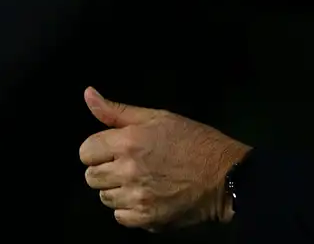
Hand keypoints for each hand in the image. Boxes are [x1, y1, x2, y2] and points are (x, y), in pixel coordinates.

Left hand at [78, 87, 250, 229]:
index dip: (99, 149)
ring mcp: (136, 197)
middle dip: (107, 170)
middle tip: (132, 165)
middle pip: (91, 177)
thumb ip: (118, 111)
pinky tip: (150, 196)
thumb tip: (88, 94)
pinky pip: (120, 216)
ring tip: (144, 180)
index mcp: (129, 141)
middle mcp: (128, 170)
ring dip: (119, 190)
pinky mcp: (145, 218)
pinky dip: (131, 209)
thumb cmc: (196, 142)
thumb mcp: (160, 117)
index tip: (116, 150)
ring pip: (105, 197)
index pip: (85, 151)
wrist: (227, 176)